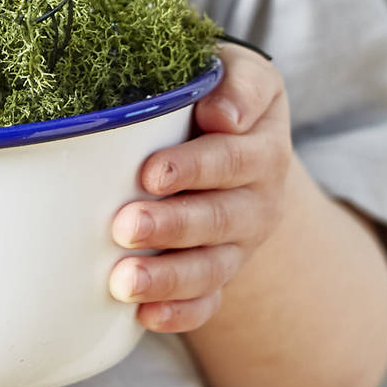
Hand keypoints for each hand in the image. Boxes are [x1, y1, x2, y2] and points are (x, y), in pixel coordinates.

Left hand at [107, 43, 291, 332]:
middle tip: (124, 226)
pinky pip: (208, 301)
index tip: (151, 173)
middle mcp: (259, 197)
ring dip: (169, 276)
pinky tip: (144, 317)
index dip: (195, 168)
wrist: (236, 132)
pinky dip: (180, 313)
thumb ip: (236, 83)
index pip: (234, 157)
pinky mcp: (221, 268)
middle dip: (172, 225)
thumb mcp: (238, 70)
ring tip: (124, 280)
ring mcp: (241, 240)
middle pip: (221, 218)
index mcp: (262, 144)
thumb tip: (223, 114)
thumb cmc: (217, 90)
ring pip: (212, 267)